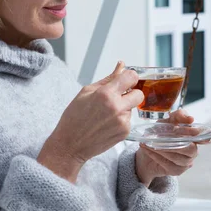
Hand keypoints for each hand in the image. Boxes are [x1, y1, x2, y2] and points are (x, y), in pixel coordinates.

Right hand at [38, 61, 143, 181]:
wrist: (71, 144)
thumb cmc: (74, 117)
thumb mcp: (86, 92)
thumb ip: (108, 78)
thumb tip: (121, 66)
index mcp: (106, 94)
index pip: (132, 77)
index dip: (130, 77)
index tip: (125, 80)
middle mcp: (117, 107)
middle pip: (139, 93)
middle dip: (131, 93)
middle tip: (119, 97)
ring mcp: (122, 121)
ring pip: (133, 107)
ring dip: (124, 108)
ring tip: (106, 114)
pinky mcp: (125, 132)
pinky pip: (129, 120)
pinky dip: (121, 120)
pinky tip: (107, 123)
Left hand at [135, 109, 207, 186]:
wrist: (148, 151)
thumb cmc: (161, 134)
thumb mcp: (167, 121)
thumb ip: (178, 116)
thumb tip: (190, 118)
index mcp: (193, 137)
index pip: (201, 136)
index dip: (193, 133)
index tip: (180, 129)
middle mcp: (193, 151)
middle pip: (191, 150)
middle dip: (176, 144)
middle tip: (162, 138)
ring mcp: (186, 162)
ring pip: (177, 158)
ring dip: (162, 150)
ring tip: (150, 143)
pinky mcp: (177, 171)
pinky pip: (167, 164)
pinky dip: (156, 156)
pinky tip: (148, 149)